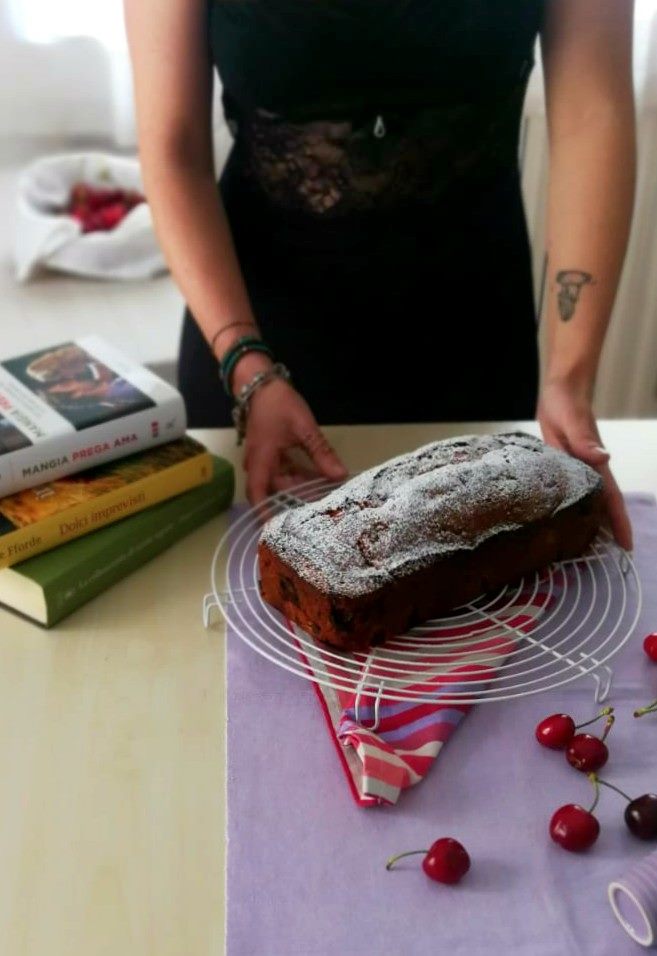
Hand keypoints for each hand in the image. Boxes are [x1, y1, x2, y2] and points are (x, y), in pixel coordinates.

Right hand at [242, 377, 347, 505]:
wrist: (260, 382)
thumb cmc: (278, 404)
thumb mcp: (304, 428)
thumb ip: (321, 453)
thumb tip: (340, 476)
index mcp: (261, 461)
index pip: (259, 496)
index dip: (267, 516)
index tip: (280, 533)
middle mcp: (258, 465)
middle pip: (275, 492)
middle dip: (295, 503)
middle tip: (319, 515)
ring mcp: (263, 459)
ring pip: (281, 482)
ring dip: (300, 489)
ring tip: (324, 499)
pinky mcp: (270, 453)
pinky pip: (283, 472)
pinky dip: (299, 477)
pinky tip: (318, 480)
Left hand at [538, 379, 631, 550]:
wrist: (561, 389)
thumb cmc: (566, 404)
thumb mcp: (571, 421)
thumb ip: (584, 440)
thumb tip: (603, 458)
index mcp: (593, 464)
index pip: (610, 498)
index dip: (619, 522)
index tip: (626, 546)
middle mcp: (589, 469)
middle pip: (603, 504)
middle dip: (608, 530)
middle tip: (607, 558)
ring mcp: (578, 467)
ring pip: (588, 499)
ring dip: (592, 520)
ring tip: (586, 548)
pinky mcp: (564, 463)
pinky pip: (572, 490)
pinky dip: (574, 505)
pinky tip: (565, 518)